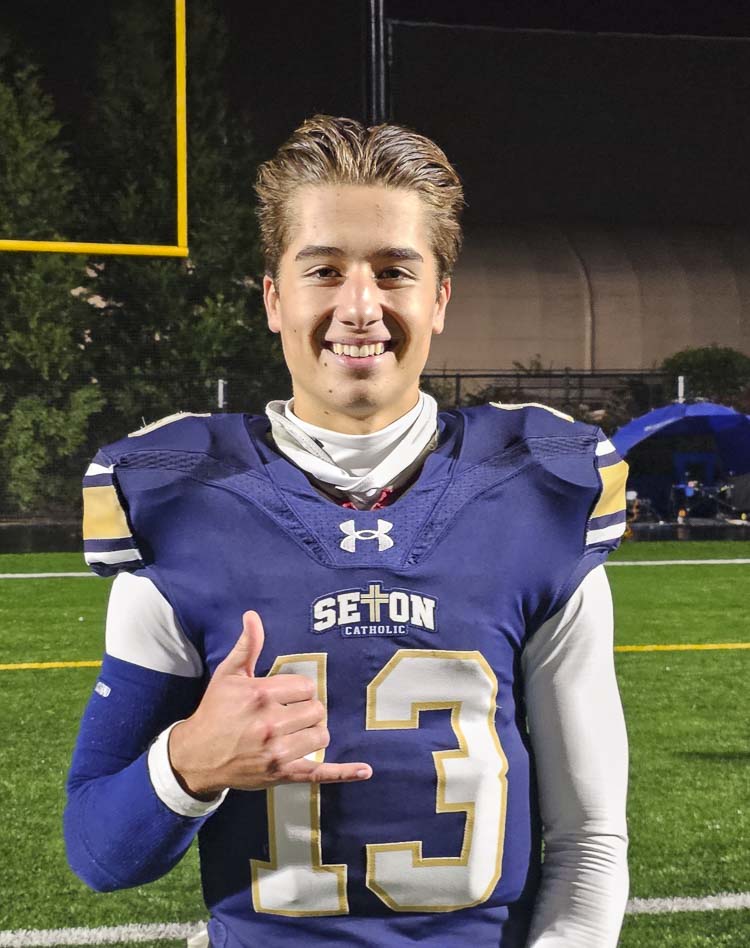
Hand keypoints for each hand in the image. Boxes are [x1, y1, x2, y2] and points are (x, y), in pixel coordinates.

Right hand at [168, 611, 371, 797]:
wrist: (196, 755)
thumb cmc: (215, 711)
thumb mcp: (228, 675)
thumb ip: (248, 646)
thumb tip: (252, 616)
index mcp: (261, 695)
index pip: (306, 687)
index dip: (299, 691)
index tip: (284, 696)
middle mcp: (271, 724)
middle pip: (317, 710)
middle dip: (307, 710)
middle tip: (289, 715)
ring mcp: (277, 752)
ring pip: (321, 735)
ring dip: (314, 733)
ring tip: (296, 732)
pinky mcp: (282, 774)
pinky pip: (319, 773)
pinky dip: (344, 772)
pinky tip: (365, 770)